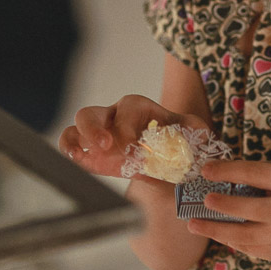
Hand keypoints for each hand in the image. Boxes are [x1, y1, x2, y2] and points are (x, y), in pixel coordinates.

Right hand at [57, 94, 209, 178]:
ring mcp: (98, 134)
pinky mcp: (91, 153)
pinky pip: (72, 145)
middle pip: (93, 113)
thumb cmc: (178, 141)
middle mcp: (114, 117)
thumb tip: (201, 134)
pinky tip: (75, 160)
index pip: (127, 108)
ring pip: (77, 127)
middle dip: (94, 128)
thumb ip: (195, 130)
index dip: (126, 124)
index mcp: (137, 108)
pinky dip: (70, 151)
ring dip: (76, 139)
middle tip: (106, 146)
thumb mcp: (191, 133)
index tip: (132, 145)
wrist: (168, 161)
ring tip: (80, 154)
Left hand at [187, 160, 270, 260]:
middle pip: (258, 209)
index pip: (259, 174)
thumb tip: (210, 172)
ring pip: (248, 236)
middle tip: (205, 200)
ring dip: (217, 230)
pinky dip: (228, 239)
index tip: (207, 170)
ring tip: (193, 225)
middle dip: (229, 206)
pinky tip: (214, 232)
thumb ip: (252, 176)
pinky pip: (248, 247)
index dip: (232, 171)